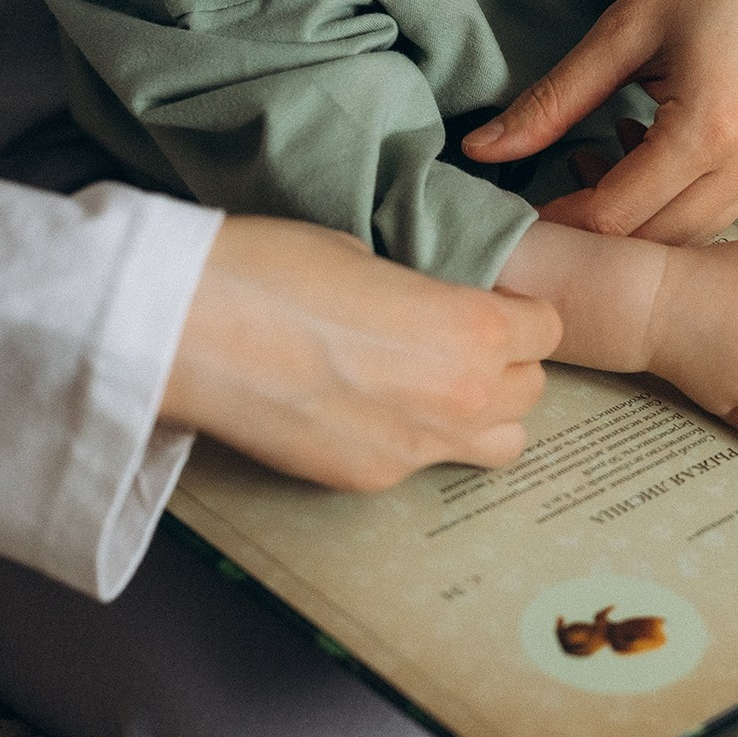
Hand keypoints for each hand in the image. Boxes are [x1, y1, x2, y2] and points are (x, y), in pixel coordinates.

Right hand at [161, 215, 562, 490]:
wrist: (189, 326)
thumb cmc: (274, 268)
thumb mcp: (375, 258)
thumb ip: (428, 296)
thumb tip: (432, 306)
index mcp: (477, 326)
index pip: (549, 329)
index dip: (519, 314)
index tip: (489, 305)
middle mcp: (465, 394)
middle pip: (531, 390)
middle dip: (505, 366)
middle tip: (457, 345)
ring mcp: (419, 446)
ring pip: (501, 445)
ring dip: (482, 417)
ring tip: (429, 388)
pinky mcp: (370, 479)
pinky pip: (426, 466)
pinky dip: (413, 441)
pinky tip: (365, 410)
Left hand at [461, 0, 737, 244]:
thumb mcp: (622, 30)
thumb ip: (553, 101)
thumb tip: (481, 149)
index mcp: (709, 129)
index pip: (617, 215)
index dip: (561, 221)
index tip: (519, 210)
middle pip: (658, 242)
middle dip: (598, 229)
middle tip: (549, 187)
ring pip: (693, 235)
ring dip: (639, 217)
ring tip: (595, 155)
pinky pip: (723, 207)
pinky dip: (676, 199)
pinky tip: (645, 144)